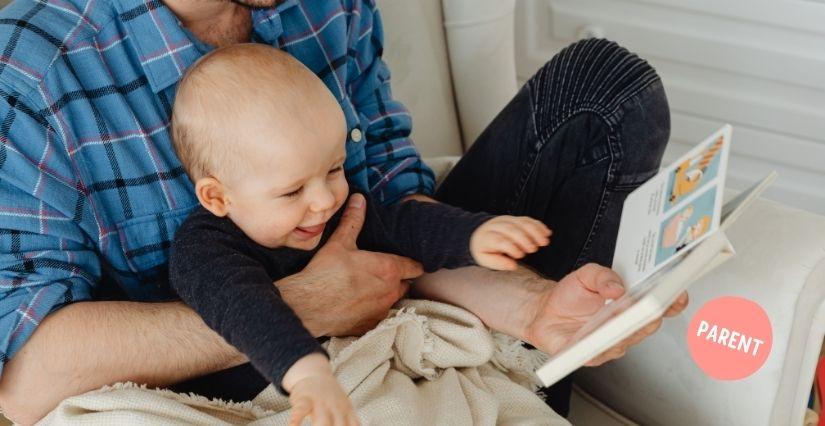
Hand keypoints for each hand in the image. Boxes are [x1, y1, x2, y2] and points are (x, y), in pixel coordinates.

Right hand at [276, 194, 423, 336]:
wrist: (307, 307)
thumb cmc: (325, 273)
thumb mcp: (340, 242)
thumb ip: (354, 220)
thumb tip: (359, 199)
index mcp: (388, 269)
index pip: (415, 266)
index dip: (413, 263)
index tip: (407, 260)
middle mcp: (391, 292)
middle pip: (405, 284)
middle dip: (398, 278)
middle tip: (382, 271)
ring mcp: (381, 311)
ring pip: (392, 301)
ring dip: (386, 294)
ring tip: (369, 287)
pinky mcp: (370, 326)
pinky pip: (378, 316)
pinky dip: (373, 310)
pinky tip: (358, 304)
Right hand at [284, 354, 359, 425]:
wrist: (314, 374)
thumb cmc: (330, 398)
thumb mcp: (344, 409)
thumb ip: (349, 423)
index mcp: (347, 411)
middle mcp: (335, 408)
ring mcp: (320, 402)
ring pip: (322, 421)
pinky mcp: (304, 398)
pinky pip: (301, 409)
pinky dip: (297, 420)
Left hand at [470, 216, 551, 269]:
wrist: (480, 234)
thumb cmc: (485, 250)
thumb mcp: (485, 259)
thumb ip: (498, 263)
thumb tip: (513, 266)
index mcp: (487, 237)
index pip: (499, 240)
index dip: (511, 247)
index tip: (520, 256)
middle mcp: (496, 225)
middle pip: (511, 229)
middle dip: (524, 239)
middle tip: (533, 250)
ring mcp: (506, 219)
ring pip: (521, 222)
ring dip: (535, 231)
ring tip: (544, 242)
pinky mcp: (515, 218)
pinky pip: (528, 219)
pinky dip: (538, 226)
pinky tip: (547, 233)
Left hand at [523, 263, 688, 365]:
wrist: (544, 310)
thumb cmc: (571, 295)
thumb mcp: (586, 275)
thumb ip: (603, 276)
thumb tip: (617, 287)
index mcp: (632, 306)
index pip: (660, 306)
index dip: (673, 300)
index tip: (678, 291)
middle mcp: (626, 328)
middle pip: (647, 325)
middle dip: (651, 314)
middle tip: (651, 303)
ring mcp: (610, 343)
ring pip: (625, 339)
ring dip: (626, 329)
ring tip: (622, 315)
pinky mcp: (590, 356)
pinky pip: (598, 352)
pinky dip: (599, 345)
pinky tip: (596, 336)